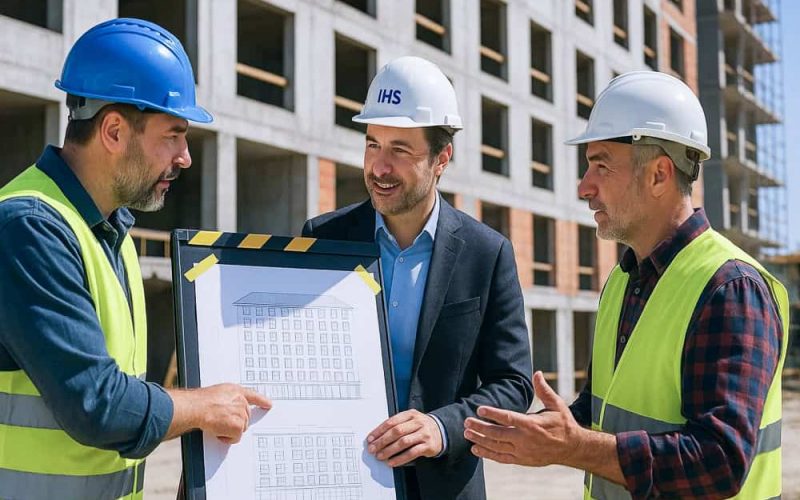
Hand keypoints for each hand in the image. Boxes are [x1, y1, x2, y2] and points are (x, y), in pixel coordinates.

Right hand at [167, 383, 271, 443]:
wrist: (196, 408)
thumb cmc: (200, 402)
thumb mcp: (217, 394)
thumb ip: (227, 400)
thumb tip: (226, 409)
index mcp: (235, 391)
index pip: (252, 395)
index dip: (261, 400)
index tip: (269, 404)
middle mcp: (241, 401)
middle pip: (245, 418)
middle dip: (234, 423)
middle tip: (220, 421)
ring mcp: (241, 413)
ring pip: (240, 428)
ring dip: (228, 430)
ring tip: (216, 424)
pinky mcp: (238, 425)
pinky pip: (235, 437)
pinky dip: (226, 438)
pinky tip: (217, 430)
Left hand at [366, 410, 442, 466]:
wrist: (442, 431)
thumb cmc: (421, 426)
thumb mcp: (410, 420)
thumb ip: (397, 425)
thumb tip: (377, 437)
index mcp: (410, 414)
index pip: (392, 421)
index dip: (379, 431)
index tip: (370, 439)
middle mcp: (418, 422)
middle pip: (396, 431)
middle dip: (382, 441)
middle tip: (373, 448)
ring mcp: (423, 434)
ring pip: (403, 442)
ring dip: (389, 450)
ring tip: (380, 456)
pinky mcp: (428, 446)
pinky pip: (412, 453)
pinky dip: (400, 458)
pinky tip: (392, 462)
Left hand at [464, 371, 583, 466]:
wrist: (572, 449)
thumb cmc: (563, 424)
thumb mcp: (557, 405)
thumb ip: (544, 390)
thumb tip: (537, 373)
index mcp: (533, 424)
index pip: (509, 418)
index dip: (493, 413)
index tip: (479, 408)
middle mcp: (526, 440)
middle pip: (498, 434)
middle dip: (480, 428)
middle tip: (466, 422)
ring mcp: (523, 452)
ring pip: (497, 447)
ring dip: (480, 440)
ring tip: (467, 434)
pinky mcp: (522, 460)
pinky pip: (501, 458)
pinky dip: (488, 454)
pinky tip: (475, 449)